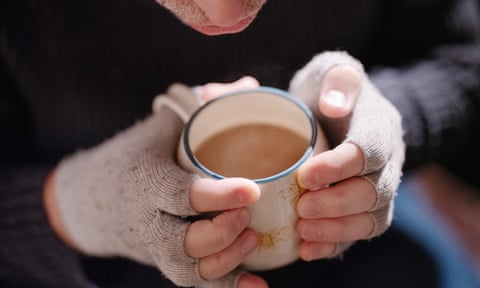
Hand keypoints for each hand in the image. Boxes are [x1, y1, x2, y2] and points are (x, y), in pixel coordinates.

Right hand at [46, 79, 266, 287]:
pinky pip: (195, 284)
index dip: (216, 196)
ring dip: (225, 259)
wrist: (94, 198)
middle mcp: (148, 220)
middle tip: (249, 213)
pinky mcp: (165, 262)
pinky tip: (256, 287)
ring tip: (252, 237)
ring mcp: (155, 246)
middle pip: (182, 242)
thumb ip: (200, 106)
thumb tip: (250, 85)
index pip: (180, 194)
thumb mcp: (161, 125)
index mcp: (147, 180)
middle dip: (220, 233)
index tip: (251, 190)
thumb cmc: (135, 156)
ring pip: (188, 269)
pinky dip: (227, 287)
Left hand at [289, 51, 404, 260]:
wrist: (343, 112)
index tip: (306, 175)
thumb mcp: (335, 71)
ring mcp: (377, 188)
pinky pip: (357, 233)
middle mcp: (385, 163)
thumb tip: (333, 104)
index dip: (340, 167)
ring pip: (369, 218)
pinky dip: (334, 244)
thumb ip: (339, 80)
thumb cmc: (333, 91)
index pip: (368, 152)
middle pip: (372, 192)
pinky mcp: (363, 208)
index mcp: (378, 128)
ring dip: (337, 229)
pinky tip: (307, 250)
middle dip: (337, 203)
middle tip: (302, 206)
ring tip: (303, 232)